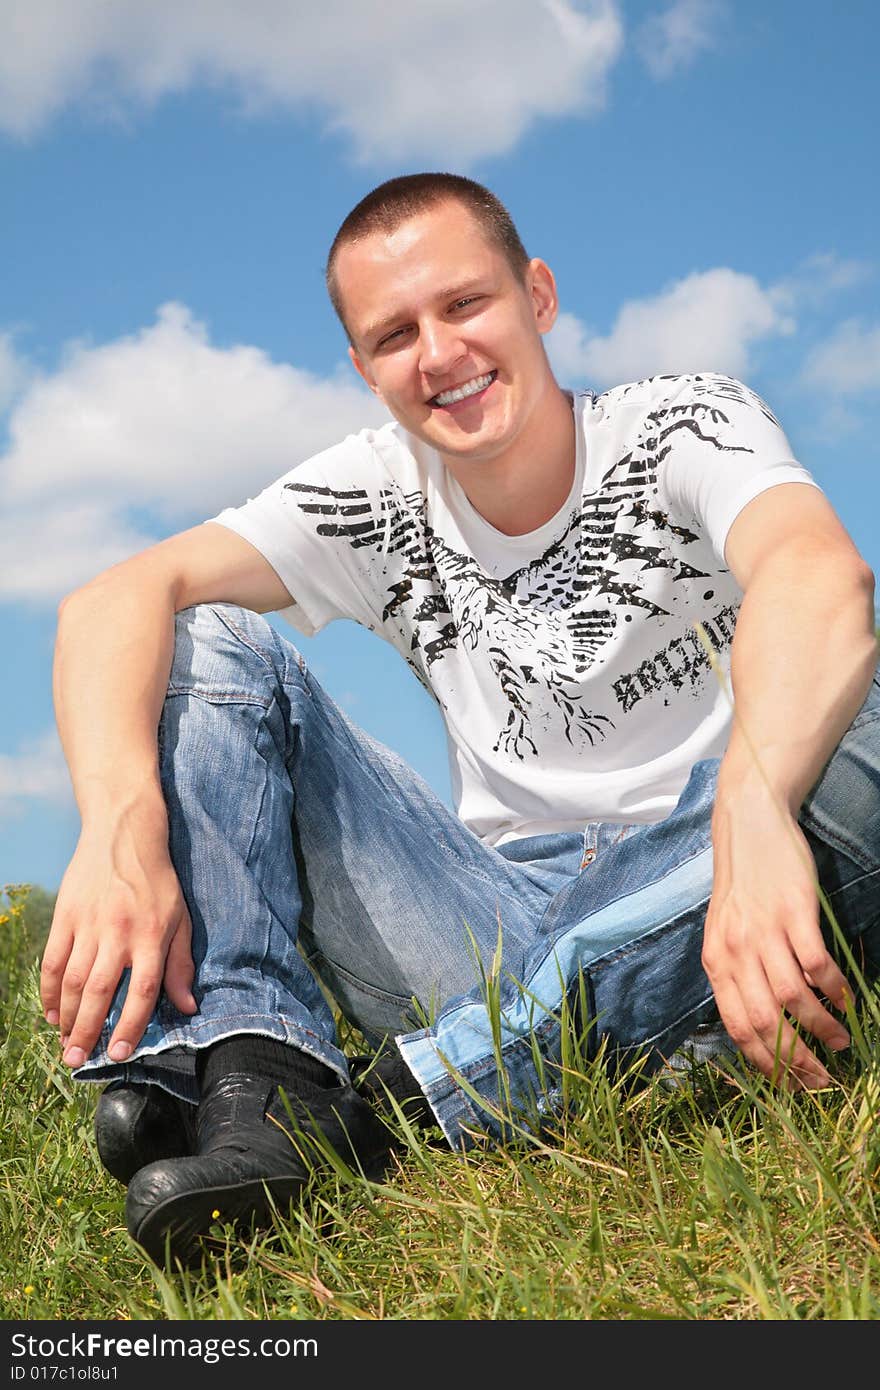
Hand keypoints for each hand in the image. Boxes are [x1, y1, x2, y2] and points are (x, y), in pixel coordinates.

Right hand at [40, 798, 196, 1067]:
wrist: (124, 833)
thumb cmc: (158, 880)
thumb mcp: (181, 919)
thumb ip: (181, 965)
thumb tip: (188, 1006)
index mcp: (152, 936)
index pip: (142, 991)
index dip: (130, 1025)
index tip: (119, 1054)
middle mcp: (119, 933)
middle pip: (99, 993)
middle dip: (87, 1032)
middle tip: (78, 1061)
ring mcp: (89, 924)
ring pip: (71, 981)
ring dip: (67, 1017)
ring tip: (65, 1044)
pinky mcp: (66, 916)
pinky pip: (52, 960)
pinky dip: (48, 990)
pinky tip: (51, 1012)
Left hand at [702, 781, 851, 1088]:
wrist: (748, 825)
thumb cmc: (741, 883)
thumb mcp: (725, 932)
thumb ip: (736, 972)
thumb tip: (759, 1024)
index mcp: (715, 962)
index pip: (738, 1028)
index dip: (767, 1064)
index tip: (791, 1086)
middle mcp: (736, 952)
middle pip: (767, 1023)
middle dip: (798, 1061)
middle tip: (824, 1081)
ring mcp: (765, 932)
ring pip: (794, 998)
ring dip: (822, 1028)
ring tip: (843, 1042)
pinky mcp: (795, 913)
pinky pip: (817, 964)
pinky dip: (834, 988)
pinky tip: (847, 1000)